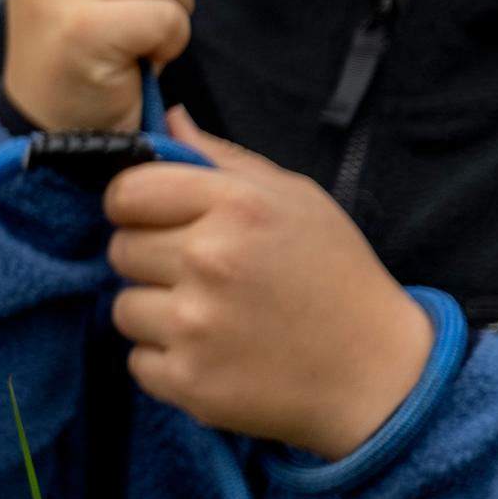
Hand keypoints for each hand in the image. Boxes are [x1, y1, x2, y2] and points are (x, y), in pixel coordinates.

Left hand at [104, 109, 435, 459]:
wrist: (377, 373)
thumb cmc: (335, 274)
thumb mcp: (295, 199)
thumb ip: (222, 159)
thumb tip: (169, 118)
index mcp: (237, 206)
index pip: (127, 192)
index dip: (137, 205)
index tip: (160, 220)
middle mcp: (210, 260)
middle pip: (120, 248)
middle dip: (152, 259)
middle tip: (204, 274)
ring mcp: (195, 324)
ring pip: (123, 306)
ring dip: (157, 312)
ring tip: (214, 315)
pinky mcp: (187, 379)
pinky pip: (137, 358)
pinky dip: (167, 360)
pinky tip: (215, 354)